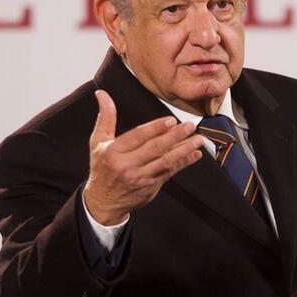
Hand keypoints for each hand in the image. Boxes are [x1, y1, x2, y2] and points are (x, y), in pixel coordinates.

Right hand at [84, 90, 203, 224]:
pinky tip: (195, 154)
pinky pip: (170, 172)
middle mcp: (127, 165)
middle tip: (190, 126)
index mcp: (114, 152)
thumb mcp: (98, 142)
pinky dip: (184, 163)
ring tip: (198, 140)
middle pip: (154, 149)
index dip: (155, 128)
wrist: (104, 202)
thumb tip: (102, 94)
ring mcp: (141, 177)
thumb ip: (106, 117)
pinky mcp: (151, 187)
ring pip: (165, 161)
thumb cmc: (102, 168)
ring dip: (184, 150)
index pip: (137, 137)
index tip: (171, 120)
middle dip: (175, 137)